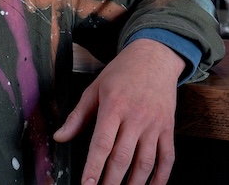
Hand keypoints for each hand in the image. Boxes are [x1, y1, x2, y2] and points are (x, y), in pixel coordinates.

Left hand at [54, 38, 184, 184]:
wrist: (155, 56)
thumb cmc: (122, 71)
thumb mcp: (95, 88)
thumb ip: (78, 116)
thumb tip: (60, 137)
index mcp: (114, 106)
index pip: (102, 143)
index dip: (93, 168)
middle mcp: (136, 116)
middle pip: (122, 158)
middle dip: (110, 182)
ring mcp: (155, 123)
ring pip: (145, 162)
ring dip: (134, 184)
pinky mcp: (168, 127)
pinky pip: (167, 157)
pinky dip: (161, 177)